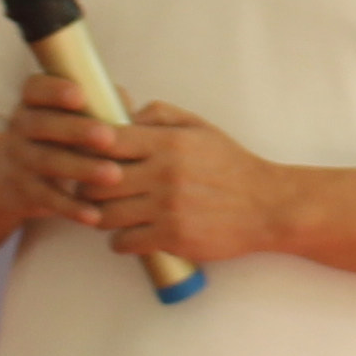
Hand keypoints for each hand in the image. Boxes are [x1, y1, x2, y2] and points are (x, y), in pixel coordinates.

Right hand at [0, 73, 138, 223]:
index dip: (55, 90)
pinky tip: (95, 214)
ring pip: (48, 162)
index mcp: (34, 101)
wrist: (13, 175)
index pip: (36, 88)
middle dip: (77, 130)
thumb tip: (137, 111)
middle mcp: (21, 126)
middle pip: (43, 124)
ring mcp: (21, 159)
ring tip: (113, 175)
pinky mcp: (25, 191)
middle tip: (109, 138)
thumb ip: (103, 107)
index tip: (80, 96)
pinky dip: (71, 207)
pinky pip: (47, 198)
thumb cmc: (62, 135)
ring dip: (81, 168)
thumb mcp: (74, 115)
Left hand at [53, 100, 305, 272]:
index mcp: (168, 142)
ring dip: (100, 216)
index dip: (88, 148)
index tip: (89, 156)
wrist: (267, 205)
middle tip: (91, 190)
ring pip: (104, 215)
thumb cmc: (230, 165)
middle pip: (97, 181)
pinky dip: (120, 241)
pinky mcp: (172, 238)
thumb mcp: (200, 128)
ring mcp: (167, 208)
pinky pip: (124, 242)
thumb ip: (160, 115)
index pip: (107, 139)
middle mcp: (164, 174)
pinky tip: (128, 234)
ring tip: (108, 214)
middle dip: (88, 187)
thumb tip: (123, 113)